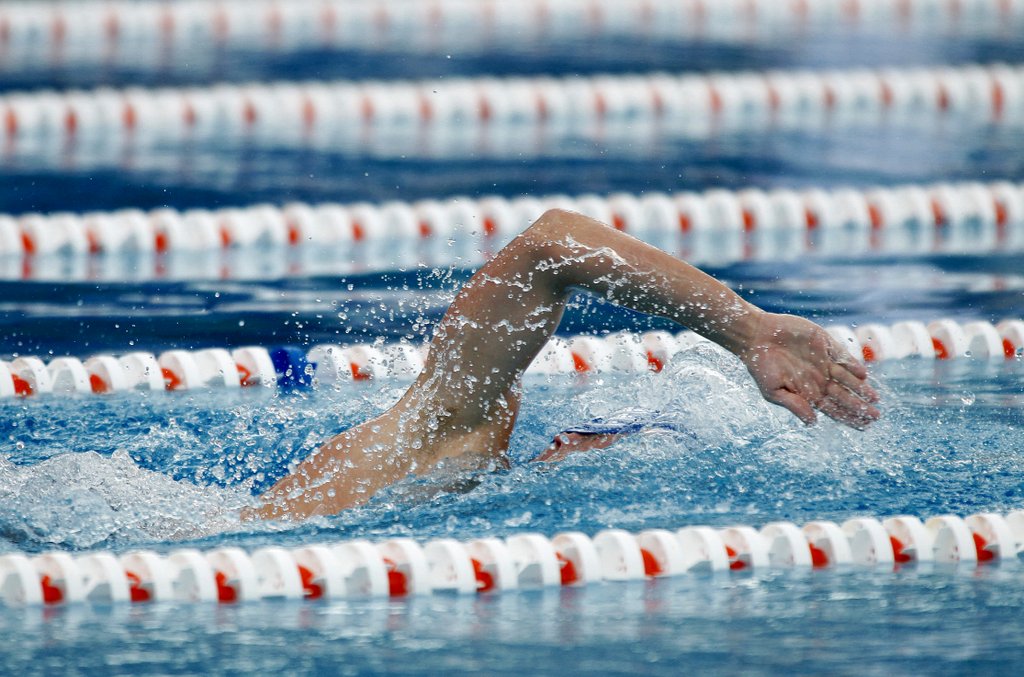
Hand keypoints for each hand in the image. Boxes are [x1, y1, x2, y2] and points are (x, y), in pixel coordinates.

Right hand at [738, 313, 880, 428]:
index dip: (849, 418)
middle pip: (844, 396)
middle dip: (860, 406)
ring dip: (861, 389)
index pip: (833, 409)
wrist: (755, 336)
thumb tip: (812, 422)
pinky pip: (842, 356)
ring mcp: (823, 361)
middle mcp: (819, 378)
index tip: (864, 426)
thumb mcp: (773, 391)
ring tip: (874, 398)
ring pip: (847, 378)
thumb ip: (794, 405)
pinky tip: (862, 375)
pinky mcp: (824, 343)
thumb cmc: (760, 366)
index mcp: (808, 392)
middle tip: (876, 416)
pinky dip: (852, 365)